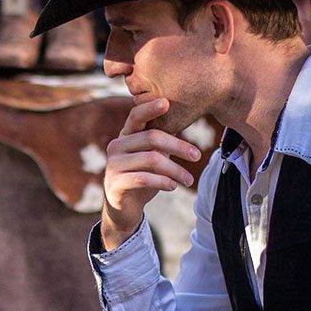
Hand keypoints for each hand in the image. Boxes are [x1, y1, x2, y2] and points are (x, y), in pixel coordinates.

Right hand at [100, 98, 201, 250]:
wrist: (122, 208)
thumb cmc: (140, 177)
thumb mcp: (150, 157)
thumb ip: (160, 143)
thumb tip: (183, 121)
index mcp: (125, 136)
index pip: (135, 116)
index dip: (149, 108)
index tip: (167, 102)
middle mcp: (116, 146)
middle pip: (151, 138)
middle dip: (178, 146)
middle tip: (197, 155)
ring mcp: (113, 165)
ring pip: (151, 159)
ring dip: (175, 170)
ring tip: (189, 180)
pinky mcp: (115, 183)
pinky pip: (143, 178)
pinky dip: (163, 181)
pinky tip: (173, 186)